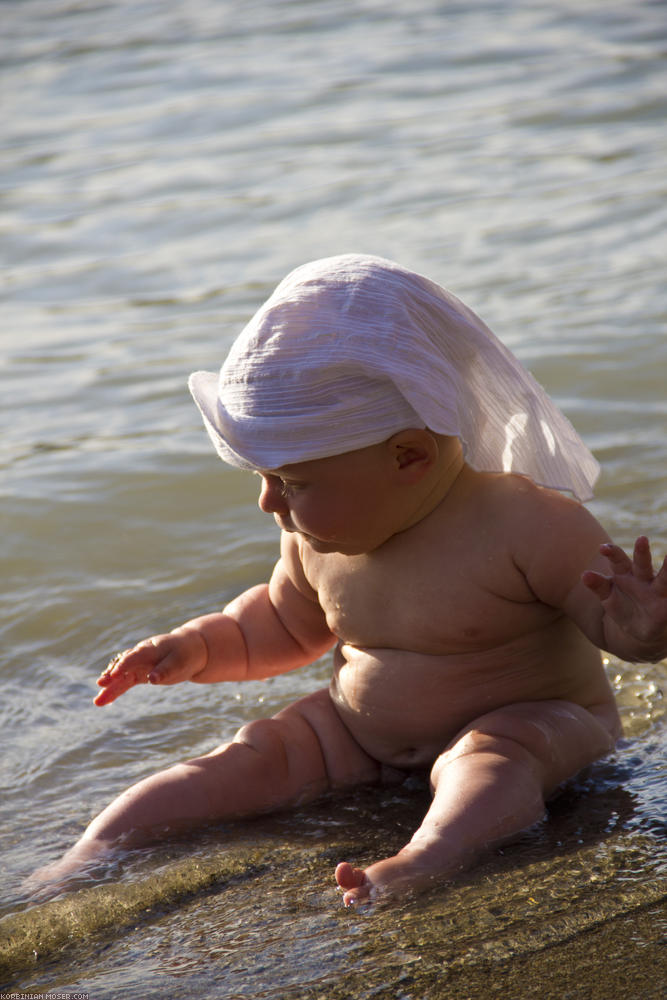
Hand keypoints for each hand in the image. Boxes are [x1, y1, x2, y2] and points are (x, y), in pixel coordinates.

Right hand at [94, 629, 207, 705]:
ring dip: (110, 688)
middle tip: (101, 685)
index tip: (113, 674)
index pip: (134, 656)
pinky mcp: (140, 673)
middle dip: (112, 676)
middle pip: (123, 666)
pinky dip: (117, 690)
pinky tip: (106, 700)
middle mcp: (140, 655)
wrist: (191, 650)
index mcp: (150, 648)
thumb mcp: (179, 662)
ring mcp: (139, 664)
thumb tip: (152, 680)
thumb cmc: (186, 653)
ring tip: (98, 702)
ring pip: (122, 677)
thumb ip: (165, 670)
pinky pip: (126, 682)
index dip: (124, 665)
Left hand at [582, 536, 666, 656]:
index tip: (602, 548)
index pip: (618, 560)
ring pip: (663, 578)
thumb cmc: (622, 607)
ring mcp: (657, 590)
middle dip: (641, 552)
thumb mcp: (608, 598)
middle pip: (642, 563)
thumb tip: (583, 575)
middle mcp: (642, 578)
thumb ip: (598, 586)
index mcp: (624, 573)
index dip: (612, 553)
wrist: (641, 627)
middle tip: (641, 539)